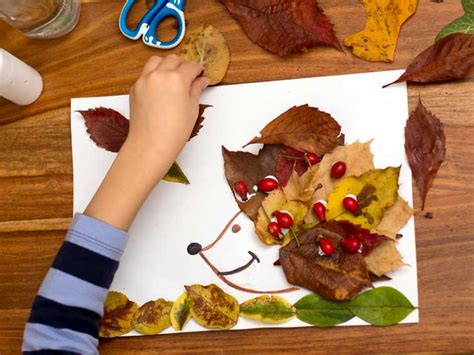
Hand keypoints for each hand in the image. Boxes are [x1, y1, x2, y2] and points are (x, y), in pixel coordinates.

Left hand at [125, 55, 208, 176]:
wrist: (150, 145)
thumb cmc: (175, 131)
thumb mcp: (192, 109)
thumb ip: (196, 89)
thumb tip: (202, 80)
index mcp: (177, 79)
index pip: (191, 66)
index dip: (198, 69)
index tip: (201, 74)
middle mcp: (159, 75)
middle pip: (173, 60)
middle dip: (182, 65)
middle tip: (188, 77)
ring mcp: (144, 80)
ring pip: (156, 61)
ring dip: (166, 65)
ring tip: (172, 77)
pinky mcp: (135, 88)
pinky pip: (145, 74)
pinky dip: (154, 75)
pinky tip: (160, 88)